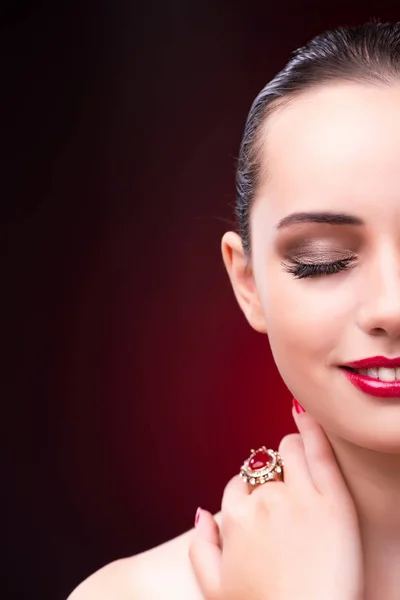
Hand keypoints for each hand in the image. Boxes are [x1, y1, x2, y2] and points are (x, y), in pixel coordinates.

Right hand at [189, 402, 363, 599]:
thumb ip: (200, 547)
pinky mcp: (333, 500)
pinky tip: (305, 413)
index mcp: (235, 518)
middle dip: (270, 480)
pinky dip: (311, 428)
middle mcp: (264, 501)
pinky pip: (319, 451)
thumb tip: (200, 513)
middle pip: (262, 470)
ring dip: (288, 455)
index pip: (237, 488)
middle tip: (286, 500)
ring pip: (286, 451)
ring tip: (299, 469)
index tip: (264, 511)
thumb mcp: (215, 588)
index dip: (250, 497)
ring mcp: (299, 497)